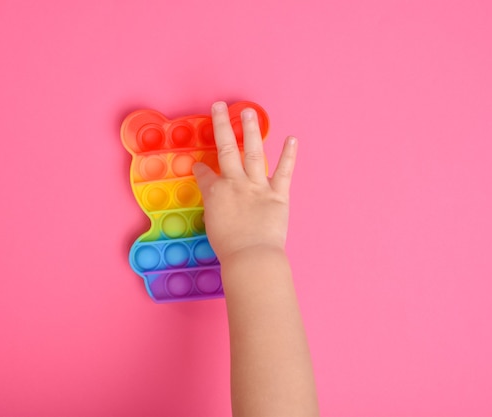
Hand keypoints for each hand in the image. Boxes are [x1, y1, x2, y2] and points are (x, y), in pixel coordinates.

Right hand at [191, 101, 297, 263]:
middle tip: (220, 107)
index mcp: (215, 193)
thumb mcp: (212, 226)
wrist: (252, 257)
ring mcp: (258, 186)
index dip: (201, 168)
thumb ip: (215, 208)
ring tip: (248, 112)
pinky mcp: (278, 194)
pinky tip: (292, 139)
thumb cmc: (229, 248)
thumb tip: (218, 204)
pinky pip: (284, 171)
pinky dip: (289, 155)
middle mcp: (235, 183)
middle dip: (222, 126)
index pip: (205, 174)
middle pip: (226, 149)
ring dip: (251, 131)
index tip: (199, 164)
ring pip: (253, 152)